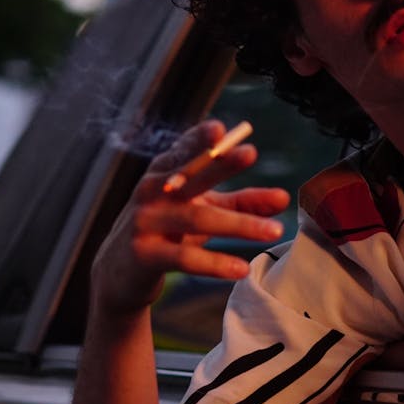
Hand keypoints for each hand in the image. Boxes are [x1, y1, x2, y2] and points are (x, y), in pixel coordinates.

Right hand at [91, 120, 289, 315]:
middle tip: (250, 152)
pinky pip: (184, 258)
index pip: (184, 149)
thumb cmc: (168, 231)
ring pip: (197, 218)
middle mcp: (152, 191)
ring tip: (275, 231)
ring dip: (239, 224)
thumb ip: (242, 202)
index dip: (200, 138)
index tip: (223, 129)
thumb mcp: (204, 211)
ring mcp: (145, 222)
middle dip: (220, 163)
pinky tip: (241, 268)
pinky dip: (215, 263)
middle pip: (191, 176)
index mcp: (166, 172)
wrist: (119, 274)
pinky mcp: (144, 255)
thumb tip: (284, 198)